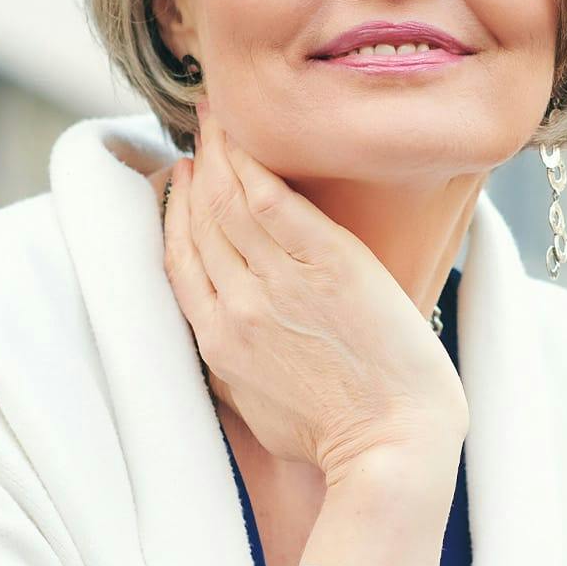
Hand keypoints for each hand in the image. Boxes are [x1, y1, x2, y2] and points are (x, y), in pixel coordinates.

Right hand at [161, 101, 467, 481]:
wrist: (391, 446)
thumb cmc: (337, 438)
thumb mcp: (259, 410)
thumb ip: (234, 366)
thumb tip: (226, 339)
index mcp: (218, 344)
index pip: (180, 261)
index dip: (175, 214)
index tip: (179, 181)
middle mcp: (236, 307)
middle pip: (200, 221)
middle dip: (195, 171)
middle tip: (198, 134)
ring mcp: (278, 283)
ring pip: (229, 201)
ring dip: (218, 152)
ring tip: (218, 119)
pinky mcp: (326, 264)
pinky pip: (274, 198)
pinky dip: (251, 161)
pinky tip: (246, 135)